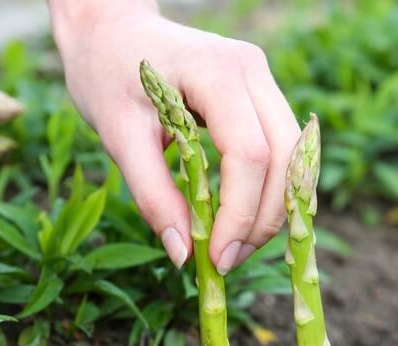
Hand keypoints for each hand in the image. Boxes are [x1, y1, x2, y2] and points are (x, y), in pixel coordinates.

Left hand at [50, 1, 299, 273]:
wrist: (109, 32)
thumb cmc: (105, 74)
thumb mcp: (117, 136)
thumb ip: (152, 195)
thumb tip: (184, 255)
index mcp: (215, 71)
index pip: (249, 154)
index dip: (240, 214)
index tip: (217, 258)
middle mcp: (252, 70)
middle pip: (284, 159)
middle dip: (263, 219)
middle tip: (227, 261)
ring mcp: (262, 80)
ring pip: (292, 158)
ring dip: (271, 210)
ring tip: (234, 246)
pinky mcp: (261, 96)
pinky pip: (281, 152)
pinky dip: (269, 192)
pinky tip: (242, 221)